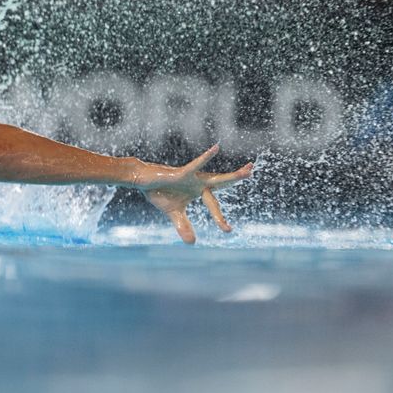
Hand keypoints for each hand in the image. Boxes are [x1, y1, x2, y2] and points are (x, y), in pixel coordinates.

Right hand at [132, 144, 253, 243]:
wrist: (142, 181)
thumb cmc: (158, 193)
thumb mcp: (173, 213)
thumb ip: (183, 226)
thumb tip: (192, 243)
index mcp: (198, 191)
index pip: (214, 205)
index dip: (220, 218)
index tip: (228, 231)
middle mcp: (198, 182)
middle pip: (222, 182)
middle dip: (236, 179)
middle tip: (251, 173)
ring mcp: (192, 177)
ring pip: (216, 177)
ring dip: (233, 176)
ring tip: (249, 170)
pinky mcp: (182, 173)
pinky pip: (196, 166)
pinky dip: (206, 158)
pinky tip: (216, 149)